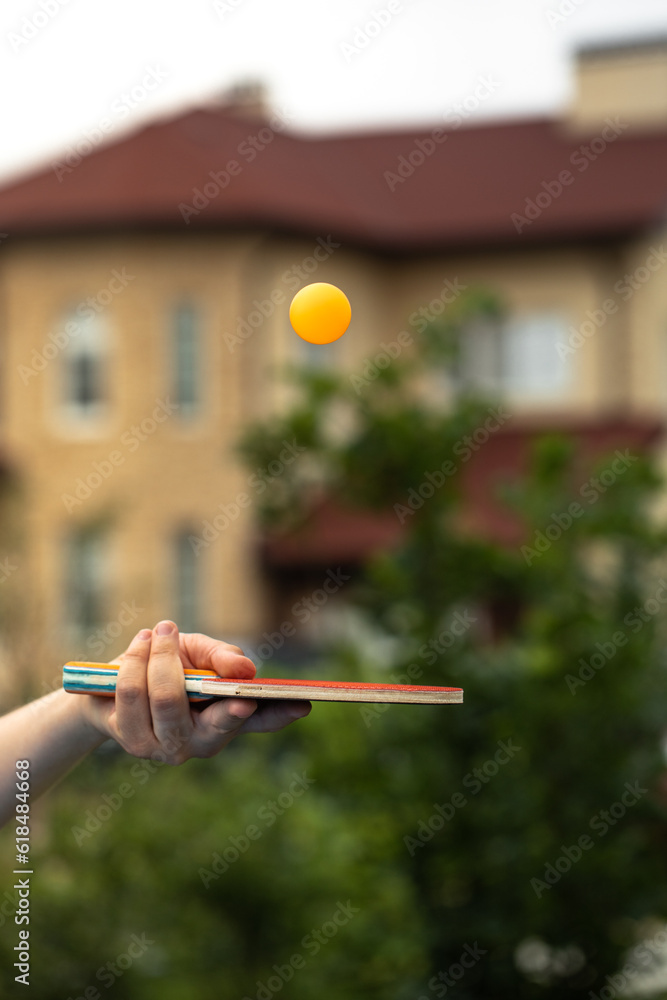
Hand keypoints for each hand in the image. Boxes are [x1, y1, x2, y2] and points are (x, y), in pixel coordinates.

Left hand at [80, 620, 310, 762]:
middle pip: (212, 716)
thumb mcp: (200, 653)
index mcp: (228, 719)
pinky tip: (141, 644)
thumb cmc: (168, 666)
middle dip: (199, 674)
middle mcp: (203, 741)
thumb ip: (223, 658)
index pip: (262, 721)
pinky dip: (136, 659)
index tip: (302, 705)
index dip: (281, 714)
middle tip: (173, 632)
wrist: (112, 688)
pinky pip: (134, 694)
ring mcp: (168, 747)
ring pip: (167, 697)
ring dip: (158, 653)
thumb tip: (244, 671)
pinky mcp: (135, 742)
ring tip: (158, 631)